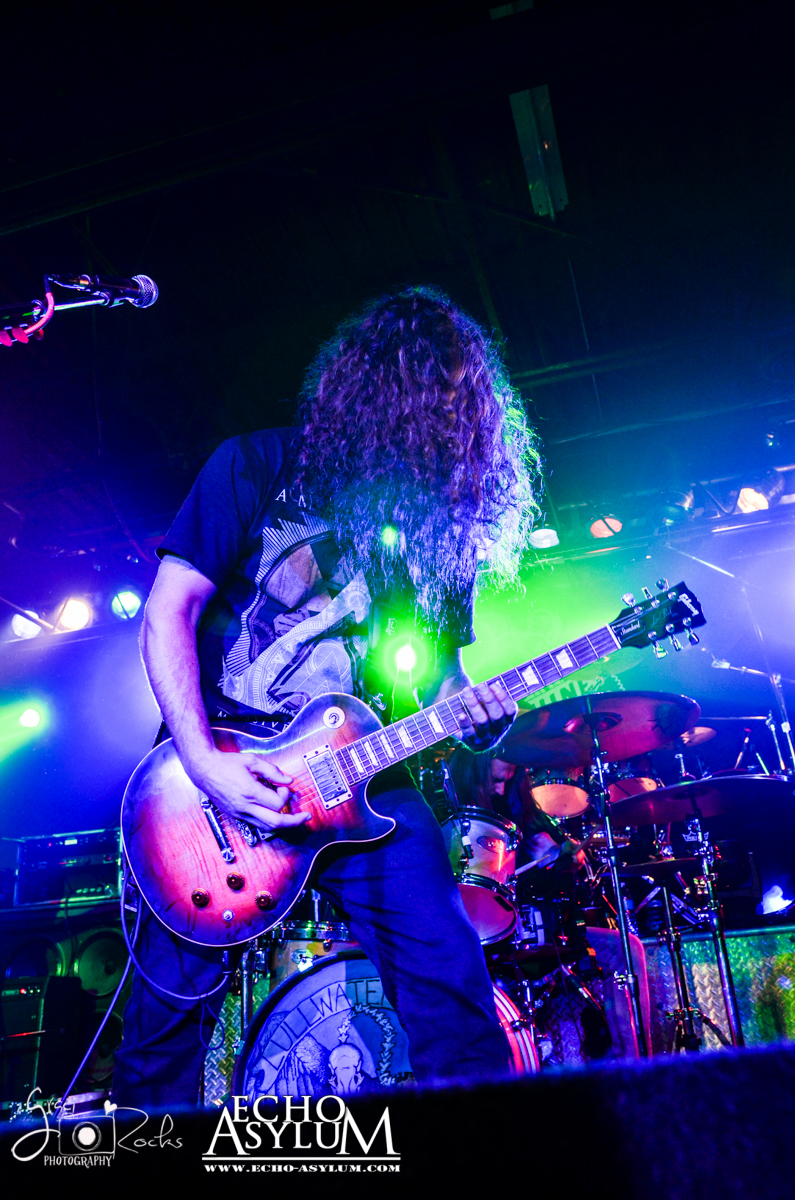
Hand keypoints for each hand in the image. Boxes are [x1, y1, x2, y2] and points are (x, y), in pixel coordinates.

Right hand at [187, 748, 309, 831]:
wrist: (204, 770)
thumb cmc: (227, 764)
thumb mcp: (252, 761)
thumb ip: (273, 771)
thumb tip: (289, 781)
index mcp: (250, 792)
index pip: (277, 803)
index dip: (285, 794)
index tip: (282, 785)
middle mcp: (245, 807)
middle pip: (275, 823)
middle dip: (294, 822)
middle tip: (305, 817)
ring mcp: (240, 813)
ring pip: (266, 828)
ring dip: (283, 825)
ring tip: (295, 819)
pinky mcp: (236, 816)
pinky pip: (257, 825)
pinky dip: (270, 823)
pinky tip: (276, 816)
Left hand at [455, 680, 516, 751]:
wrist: (477, 740)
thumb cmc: (485, 715)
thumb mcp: (492, 708)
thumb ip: (494, 696)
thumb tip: (488, 680)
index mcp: (507, 720)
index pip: (510, 710)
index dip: (503, 698)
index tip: (493, 685)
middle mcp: (498, 730)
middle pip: (497, 715)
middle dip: (489, 699)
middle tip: (480, 685)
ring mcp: (486, 737)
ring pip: (482, 721)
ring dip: (474, 705)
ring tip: (466, 691)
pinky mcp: (472, 742)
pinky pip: (469, 733)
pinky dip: (465, 723)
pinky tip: (461, 715)